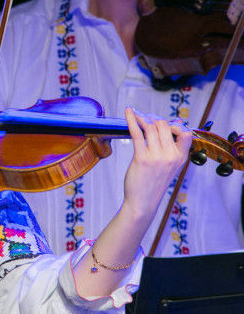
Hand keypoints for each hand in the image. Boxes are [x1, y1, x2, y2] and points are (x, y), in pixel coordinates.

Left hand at [122, 107, 192, 221]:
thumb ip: (170, 148)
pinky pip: (137, 133)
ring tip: (137, 117)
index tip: (163, 124)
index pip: (185, 133)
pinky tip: (128, 112)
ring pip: (151, 127)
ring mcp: (157, 157)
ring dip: (143, 118)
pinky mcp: (141, 158)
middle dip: (154, 119)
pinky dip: (132, 120)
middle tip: (145, 119)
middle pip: (164, 125)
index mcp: (181, 157)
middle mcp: (171, 156)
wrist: (143, 202)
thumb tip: (168, 125)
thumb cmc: (154, 182)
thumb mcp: (170, 166)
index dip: (174, 124)